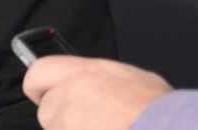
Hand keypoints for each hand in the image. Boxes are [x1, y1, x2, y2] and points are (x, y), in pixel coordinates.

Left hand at [23, 56, 172, 129]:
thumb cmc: (158, 110)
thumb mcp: (133, 78)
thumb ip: (102, 79)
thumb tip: (95, 84)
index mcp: (85, 73)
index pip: (38, 73)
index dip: (40, 87)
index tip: (44, 95)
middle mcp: (71, 97)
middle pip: (47, 112)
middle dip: (62, 121)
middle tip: (90, 123)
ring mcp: (70, 125)